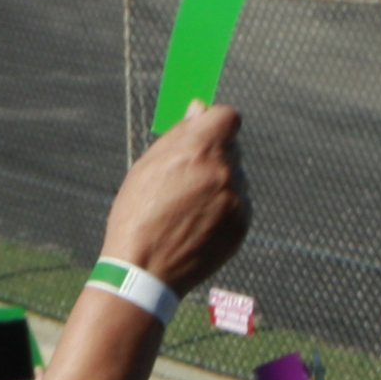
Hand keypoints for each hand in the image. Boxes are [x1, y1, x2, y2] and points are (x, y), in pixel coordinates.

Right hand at [96, 101, 251, 294]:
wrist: (145, 271)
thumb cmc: (138, 215)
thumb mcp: (147, 167)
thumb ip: (179, 134)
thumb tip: (199, 108)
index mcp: (199, 149)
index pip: (228, 116)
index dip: (214, 123)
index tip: (202, 135)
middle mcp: (225, 171)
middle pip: (231, 147)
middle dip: (213, 155)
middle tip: (185, 178)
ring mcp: (237, 200)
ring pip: (235, 177)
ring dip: (219, 183)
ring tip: (187, 207)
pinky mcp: (242, 224)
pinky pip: (239, 203)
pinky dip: (223, 208)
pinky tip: (197, 223)